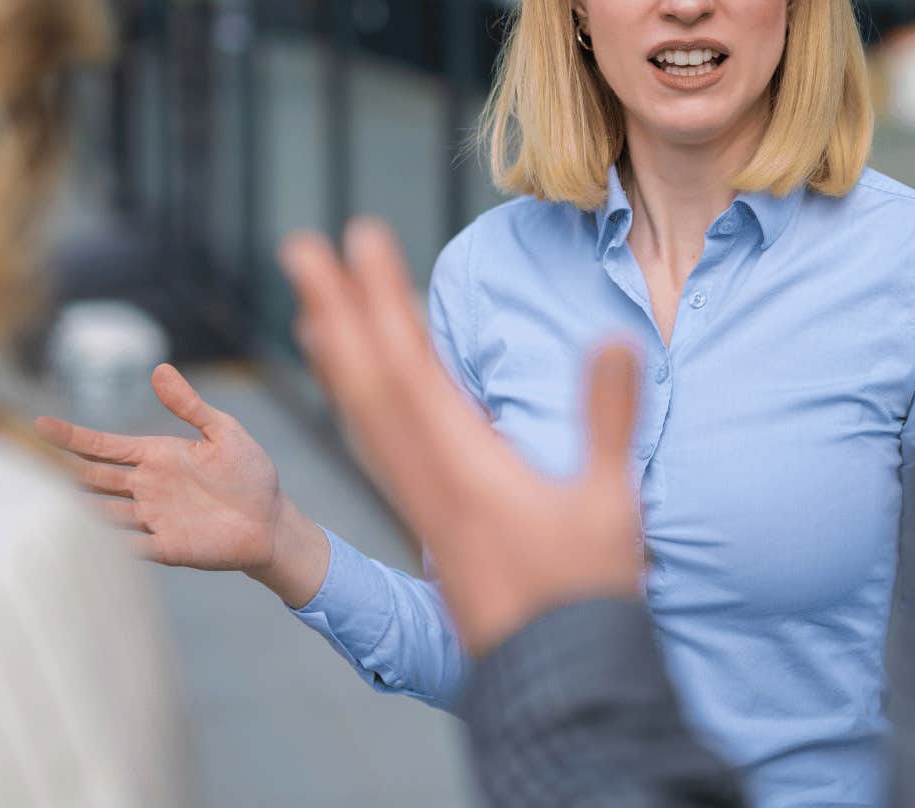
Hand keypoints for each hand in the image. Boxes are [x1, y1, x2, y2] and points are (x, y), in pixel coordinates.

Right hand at [35, 365, 328, 604]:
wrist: (271, 522)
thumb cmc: (250, 474)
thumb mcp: (224, 432)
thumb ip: (190, 405)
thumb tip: (159, 369)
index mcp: (157, 456)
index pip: (105, 446)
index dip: (73, 436)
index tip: (39, 424)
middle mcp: (146, 487)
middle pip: (94, 478)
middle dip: (62, 471)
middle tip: (25, 464)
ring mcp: (152, 518)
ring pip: (102, 512)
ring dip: (77, 509)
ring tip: (42, 503)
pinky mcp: (165, 547)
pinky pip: (127, 546)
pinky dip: (106, 544)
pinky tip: (84, 541)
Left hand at [278, 219, 644, 655]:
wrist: (554, 677)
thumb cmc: (585, 592)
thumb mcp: (609, 501)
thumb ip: (607, 418)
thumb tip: (614, 339)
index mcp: (463, 466)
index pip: (409, 364)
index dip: (381, 297)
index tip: (358, 236)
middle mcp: (425, 478)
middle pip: (366, 380)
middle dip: (335, 308)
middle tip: (299, 247)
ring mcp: (421, 500)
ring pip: (363, 414)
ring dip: (337, 351)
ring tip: (313, 302)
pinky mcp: (428, 518)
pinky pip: (377, 445)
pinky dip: (357, 401)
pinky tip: (353, 386)